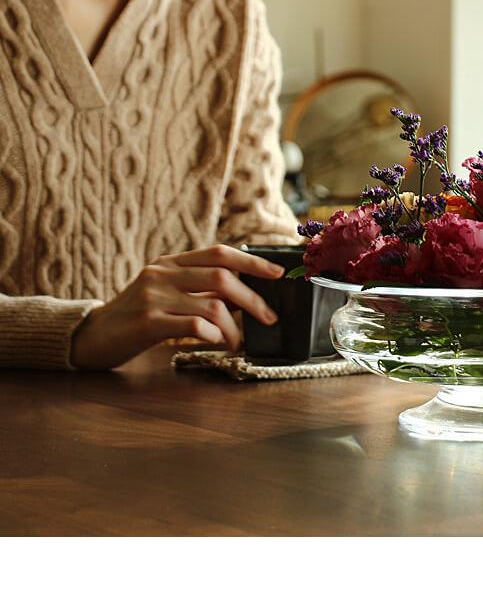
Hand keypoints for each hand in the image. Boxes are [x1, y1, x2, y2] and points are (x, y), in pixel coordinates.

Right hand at [70, 244, 283, 369]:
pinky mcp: (147, 321)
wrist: (92, 336)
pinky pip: (194, 324)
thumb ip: (200, 290)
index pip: (219, 253)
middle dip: (253, 299)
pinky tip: (216, 342)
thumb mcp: (168, 294)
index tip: (278, 274)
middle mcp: (162, 273)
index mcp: (170, 262)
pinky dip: (214, 334)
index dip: (252, 261)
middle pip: (222, 276)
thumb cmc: (137, 317)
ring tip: (239, 342)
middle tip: (269, 318)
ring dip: (235, 327)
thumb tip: (246, 295)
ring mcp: (153, 295)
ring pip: (212, 304)